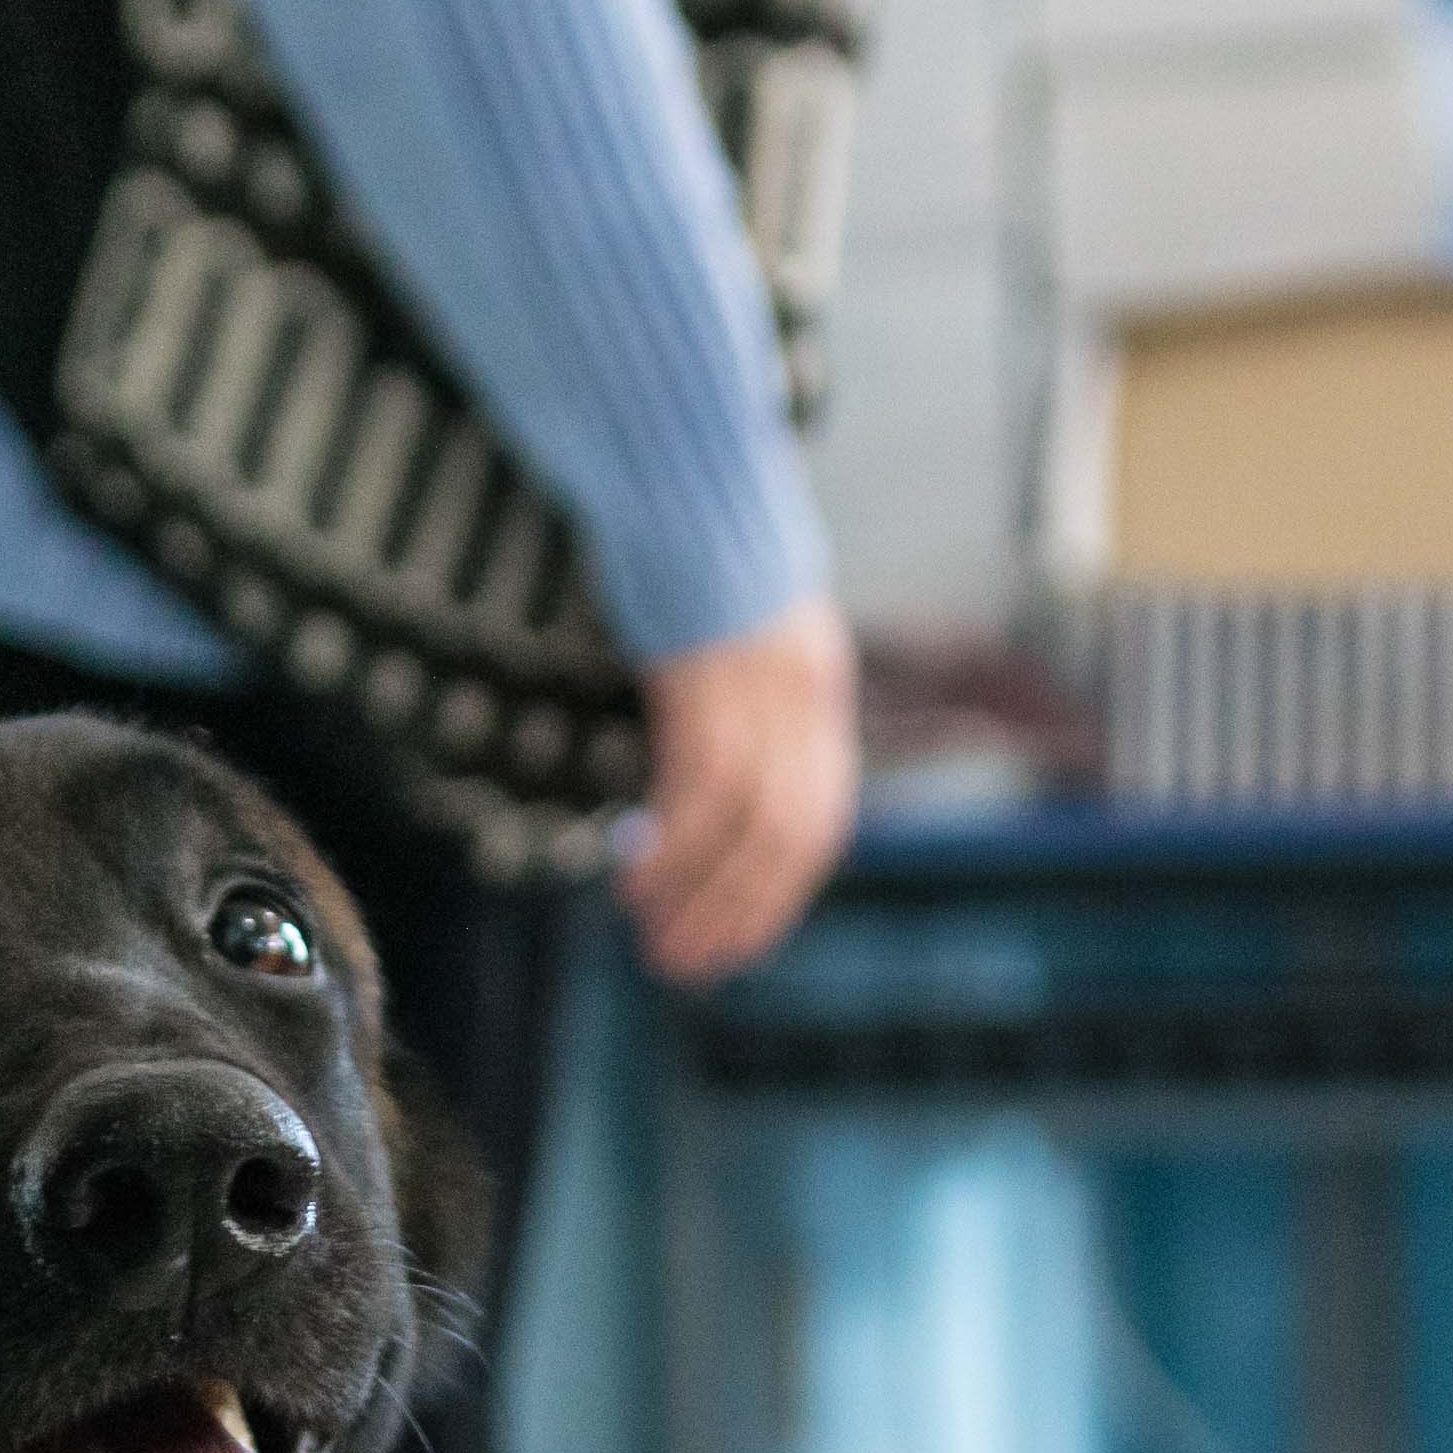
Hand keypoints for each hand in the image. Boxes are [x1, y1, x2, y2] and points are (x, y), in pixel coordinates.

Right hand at [617, 592, 855, 984]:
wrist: (687, 489)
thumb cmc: (708, 570)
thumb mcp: (759, 644)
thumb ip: (764, 719)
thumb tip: (739, 809)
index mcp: (819, 699)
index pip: (818, 830)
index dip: (778, 900)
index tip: (733, 949)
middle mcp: (803, 701)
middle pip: (788, 838)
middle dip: (737, 913)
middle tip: (682, 963)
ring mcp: (758, 688)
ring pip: (743, 823)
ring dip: (695, 891)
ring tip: (649, 932)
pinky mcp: (704, 676)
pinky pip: (695, 786)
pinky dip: (668, 842)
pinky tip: (632, 874)